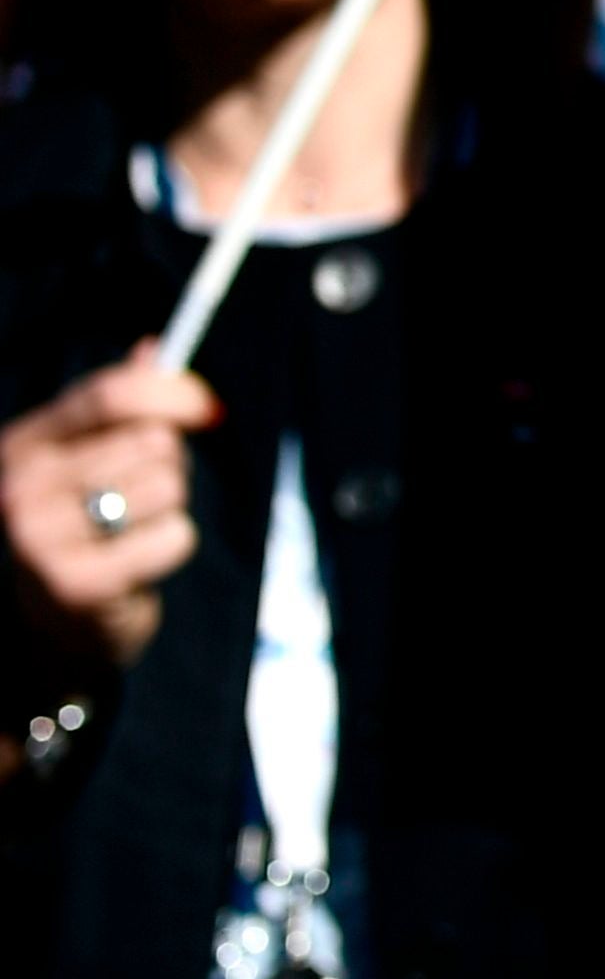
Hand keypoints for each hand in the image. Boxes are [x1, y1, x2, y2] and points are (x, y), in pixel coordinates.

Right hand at [0, 349, 214, 672]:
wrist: (49, 628)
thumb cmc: (78, 531)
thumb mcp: (82, 462)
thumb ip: (115, 409)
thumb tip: (155, 350)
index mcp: (23, 447)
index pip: (107, 395)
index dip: (172, 392)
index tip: (209, 408)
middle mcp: (21, 488)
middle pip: (152, 442)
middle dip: (167, 470)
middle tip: (135, 505)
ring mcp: (40, 538)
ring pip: (169, 487)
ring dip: (168, 511)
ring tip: (129, 536)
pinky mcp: (76, 583)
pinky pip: (174, 536)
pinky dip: (171, 548)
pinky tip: (135, 567)